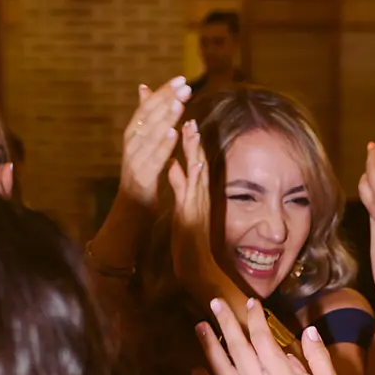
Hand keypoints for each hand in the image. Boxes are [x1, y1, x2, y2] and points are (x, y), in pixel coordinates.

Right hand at [121, 78, 188, 208]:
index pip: (148, 107)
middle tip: (185, 86)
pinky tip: (173, 133)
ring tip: (179, 104)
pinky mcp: (142, 176)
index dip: (164, 92)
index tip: (181, 78)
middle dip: (168, 101)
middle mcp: (131, 143)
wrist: (131, 207)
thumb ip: (145, 116)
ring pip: (150, 135)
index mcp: (132, 134)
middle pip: (149, 118)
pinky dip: (162, 145)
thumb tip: (144, 87)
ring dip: (166, 119)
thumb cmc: (141, 171)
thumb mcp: (143, 141)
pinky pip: (153, 158)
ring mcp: (135, 160)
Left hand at [168, 118, 225, 307]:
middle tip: (186, 108)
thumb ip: (180, 183)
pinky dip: (193, 177)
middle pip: (196, 157)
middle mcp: (199, 192)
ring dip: (194, 149)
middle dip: (190, 133)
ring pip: (197, 171)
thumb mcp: (183, 204)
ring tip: (191, 126)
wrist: (198, 267)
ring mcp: (197, 202)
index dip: (184, 134)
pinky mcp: (193, 215)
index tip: (177, 112)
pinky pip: (192, 194)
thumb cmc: (189, 236)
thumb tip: (174, 164)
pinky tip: (193, 163)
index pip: (191, 156)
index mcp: (195, 188)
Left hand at [196, 297, 361, 374]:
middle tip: (215, 303)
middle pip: (238, 348)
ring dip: (209, 345)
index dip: (255, 319)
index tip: (250, 303)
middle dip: (226, 323)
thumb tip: (310, 331)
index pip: (264, 340)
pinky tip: (195, 370)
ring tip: (200, 326)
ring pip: (221, 369)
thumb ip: (319, 361)